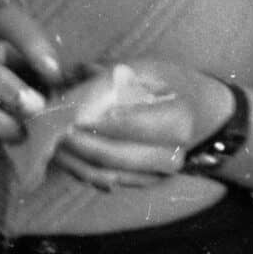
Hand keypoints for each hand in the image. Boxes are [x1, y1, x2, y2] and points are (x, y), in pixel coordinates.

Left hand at [49, 62, 236, 192]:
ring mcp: (158, 174)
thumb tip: (66, 82)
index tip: (56, 107)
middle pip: (107, 153)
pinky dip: (82, 170)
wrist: (208, 115)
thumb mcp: (150, 68)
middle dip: (71, 141)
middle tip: (43, 128)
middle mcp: (169, 153)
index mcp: (175, 119)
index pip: (119, 122)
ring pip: (103, 173)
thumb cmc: (177, 84)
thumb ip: (109, 77)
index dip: (84, 117)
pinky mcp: (146, 185)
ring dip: (71, 160)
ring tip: (48, 142)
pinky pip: (107, 182)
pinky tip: (66, 155)